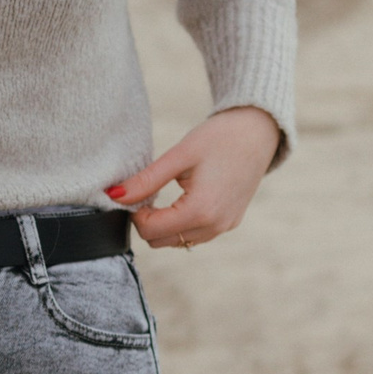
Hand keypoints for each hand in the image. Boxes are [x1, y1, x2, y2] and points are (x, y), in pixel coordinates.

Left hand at [105, 105, 281, 248]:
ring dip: (164, 224)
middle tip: (148, 191)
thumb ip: (146, 180)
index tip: (136, 191)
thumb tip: (114, 196)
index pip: (150, 231)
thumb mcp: (178, 156)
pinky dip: (182, 223)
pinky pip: (196, 235)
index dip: (135, 213)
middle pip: (160, 241)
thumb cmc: (219, 138)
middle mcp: (214, 226)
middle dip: (148, 221)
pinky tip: (182, 198)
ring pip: (178, 241)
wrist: (258, 132)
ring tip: (166, 193)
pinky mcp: (230, 222)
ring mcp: (224, 227)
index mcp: (200, 211)